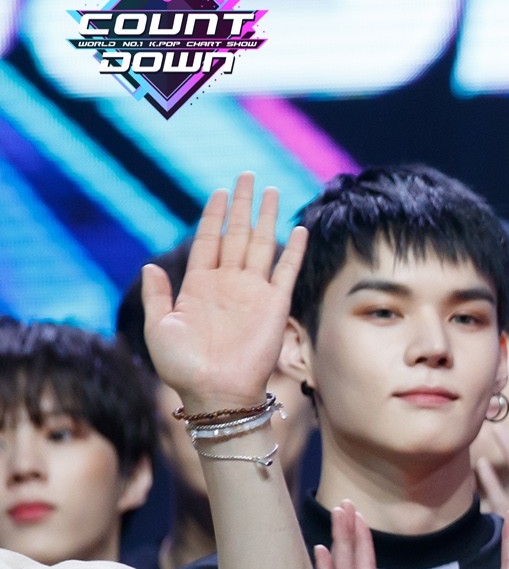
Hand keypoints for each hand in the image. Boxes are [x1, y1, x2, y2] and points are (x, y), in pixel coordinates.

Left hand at [142, 173, 308, 416]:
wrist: (214, 392)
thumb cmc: (182, 366)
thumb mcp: (157, 327)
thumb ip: (156, 295)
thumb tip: (150, 265)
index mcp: (199, 285)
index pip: (209, 240)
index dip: (214, 215)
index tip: (220, 191)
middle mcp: (228, 284)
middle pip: (237, 234)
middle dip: (243, 204)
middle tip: (248, 176)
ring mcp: (253, 293)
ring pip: (262, 244)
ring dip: (266, 217)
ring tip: (271, 190)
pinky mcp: (275, 305)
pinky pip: (287, 272)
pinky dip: (293, 250)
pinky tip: (297, 228)